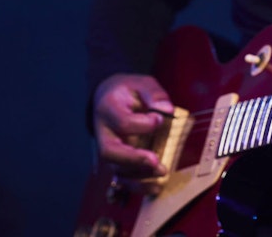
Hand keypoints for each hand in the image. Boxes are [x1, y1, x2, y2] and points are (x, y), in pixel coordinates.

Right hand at [93, 74, 173, 192]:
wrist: (109, 97)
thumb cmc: (128, 91)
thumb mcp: (141, 83)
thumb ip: (154, 94)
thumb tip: (167, 109)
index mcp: (108, 109)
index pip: (121, 121)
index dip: (141, 124)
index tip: (159, 120)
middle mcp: (104, 132)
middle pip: (110, 151)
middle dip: (133, 158)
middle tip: (154, 161)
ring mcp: (109, 148)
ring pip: (117, 169)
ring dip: (139, 176)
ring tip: (161, 173)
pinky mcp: (117, 160)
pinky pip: (123, 178)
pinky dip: (138, 186)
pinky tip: (156, 187)